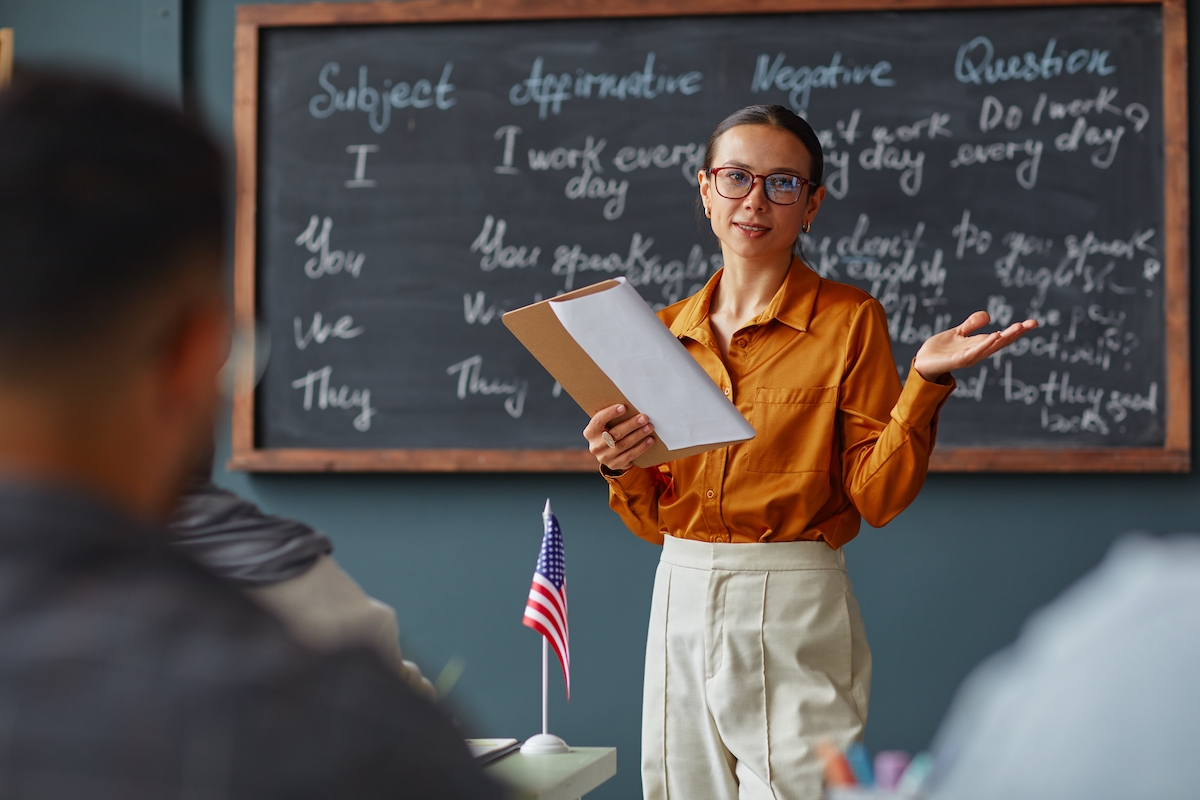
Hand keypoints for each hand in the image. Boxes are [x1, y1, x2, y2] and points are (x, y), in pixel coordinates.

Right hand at [584, 404, 654, 472]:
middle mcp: (595, 446)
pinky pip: (630, 455)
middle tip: (643, 418)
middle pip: (614, 433)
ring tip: (649, 427)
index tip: (624, 407)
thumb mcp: (606, 426)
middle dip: (631, 424)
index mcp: (590, 432)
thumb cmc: (610, 432)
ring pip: (623, 444)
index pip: (599, 421)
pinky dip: (641, 447)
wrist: (609, 454)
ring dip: (638, 435)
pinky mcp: (614, 464)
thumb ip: (612, 418)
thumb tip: (631, 406)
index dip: (610, 413)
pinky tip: (650, 440)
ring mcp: (604, 457)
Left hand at [913, 311, 1037, 381]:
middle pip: (1000, 342)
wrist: (923, 362)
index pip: (1002, 337)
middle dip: (1015, 334)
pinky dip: (984, 345)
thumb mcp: (958, 332)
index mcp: (979, 344)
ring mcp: (969, 357)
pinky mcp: (958, 360)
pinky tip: (993, 336)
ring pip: (989, 347)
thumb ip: (972, 325)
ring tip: (1016, 328)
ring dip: (1003, 338)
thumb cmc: (941, 349)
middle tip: (1030, 324)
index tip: (1033, 323)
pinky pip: (973, 352)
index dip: (1017, 331)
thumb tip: (988, 315)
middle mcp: (977, 352)